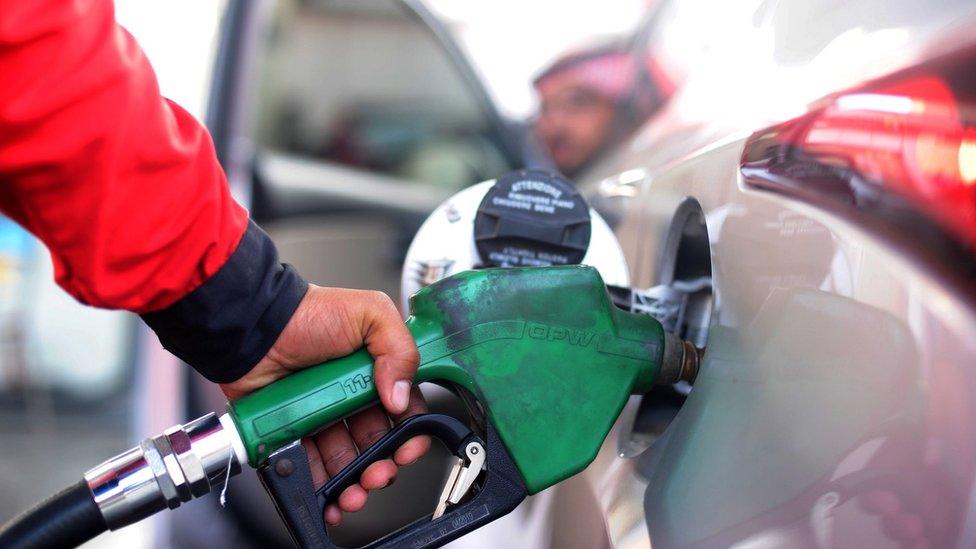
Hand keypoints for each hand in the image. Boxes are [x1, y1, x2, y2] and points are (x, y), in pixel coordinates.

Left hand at [220, 285, 429, 524]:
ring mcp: (323, 415)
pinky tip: (327, 493)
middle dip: (383, 466)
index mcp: (377, 371)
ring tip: (354, 492)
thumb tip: (400, 396)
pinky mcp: (294, 430)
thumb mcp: (370, 313)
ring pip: (347, 461)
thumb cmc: (307, 313)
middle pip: (377, 443)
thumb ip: (400, 348)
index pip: (404, 410)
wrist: (255, 325)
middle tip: (379, 473)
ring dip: (355, 483)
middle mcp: (352, 396)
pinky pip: (310, 464)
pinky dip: (321, 485)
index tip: (408, 448)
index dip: (411, 433)